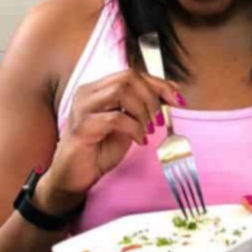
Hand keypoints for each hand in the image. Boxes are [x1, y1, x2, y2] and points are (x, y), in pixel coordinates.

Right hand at [37, 69, 182, 214]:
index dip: (159, 83)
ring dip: (143, 110)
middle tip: (160, 118)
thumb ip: (142, 107)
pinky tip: (139, 140)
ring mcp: (82, 108)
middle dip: (152, 96)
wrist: (74, 177)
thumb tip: (171, 93)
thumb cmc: (99, 151)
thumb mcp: (128, 125)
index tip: (177, 98)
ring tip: (149, 129)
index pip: (132, 74)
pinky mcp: (81, 127)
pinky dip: (134, 128)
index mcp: (98, 89)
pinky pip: (115, 118)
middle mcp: (87, 93)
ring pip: (121, 91)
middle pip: (128, 77)